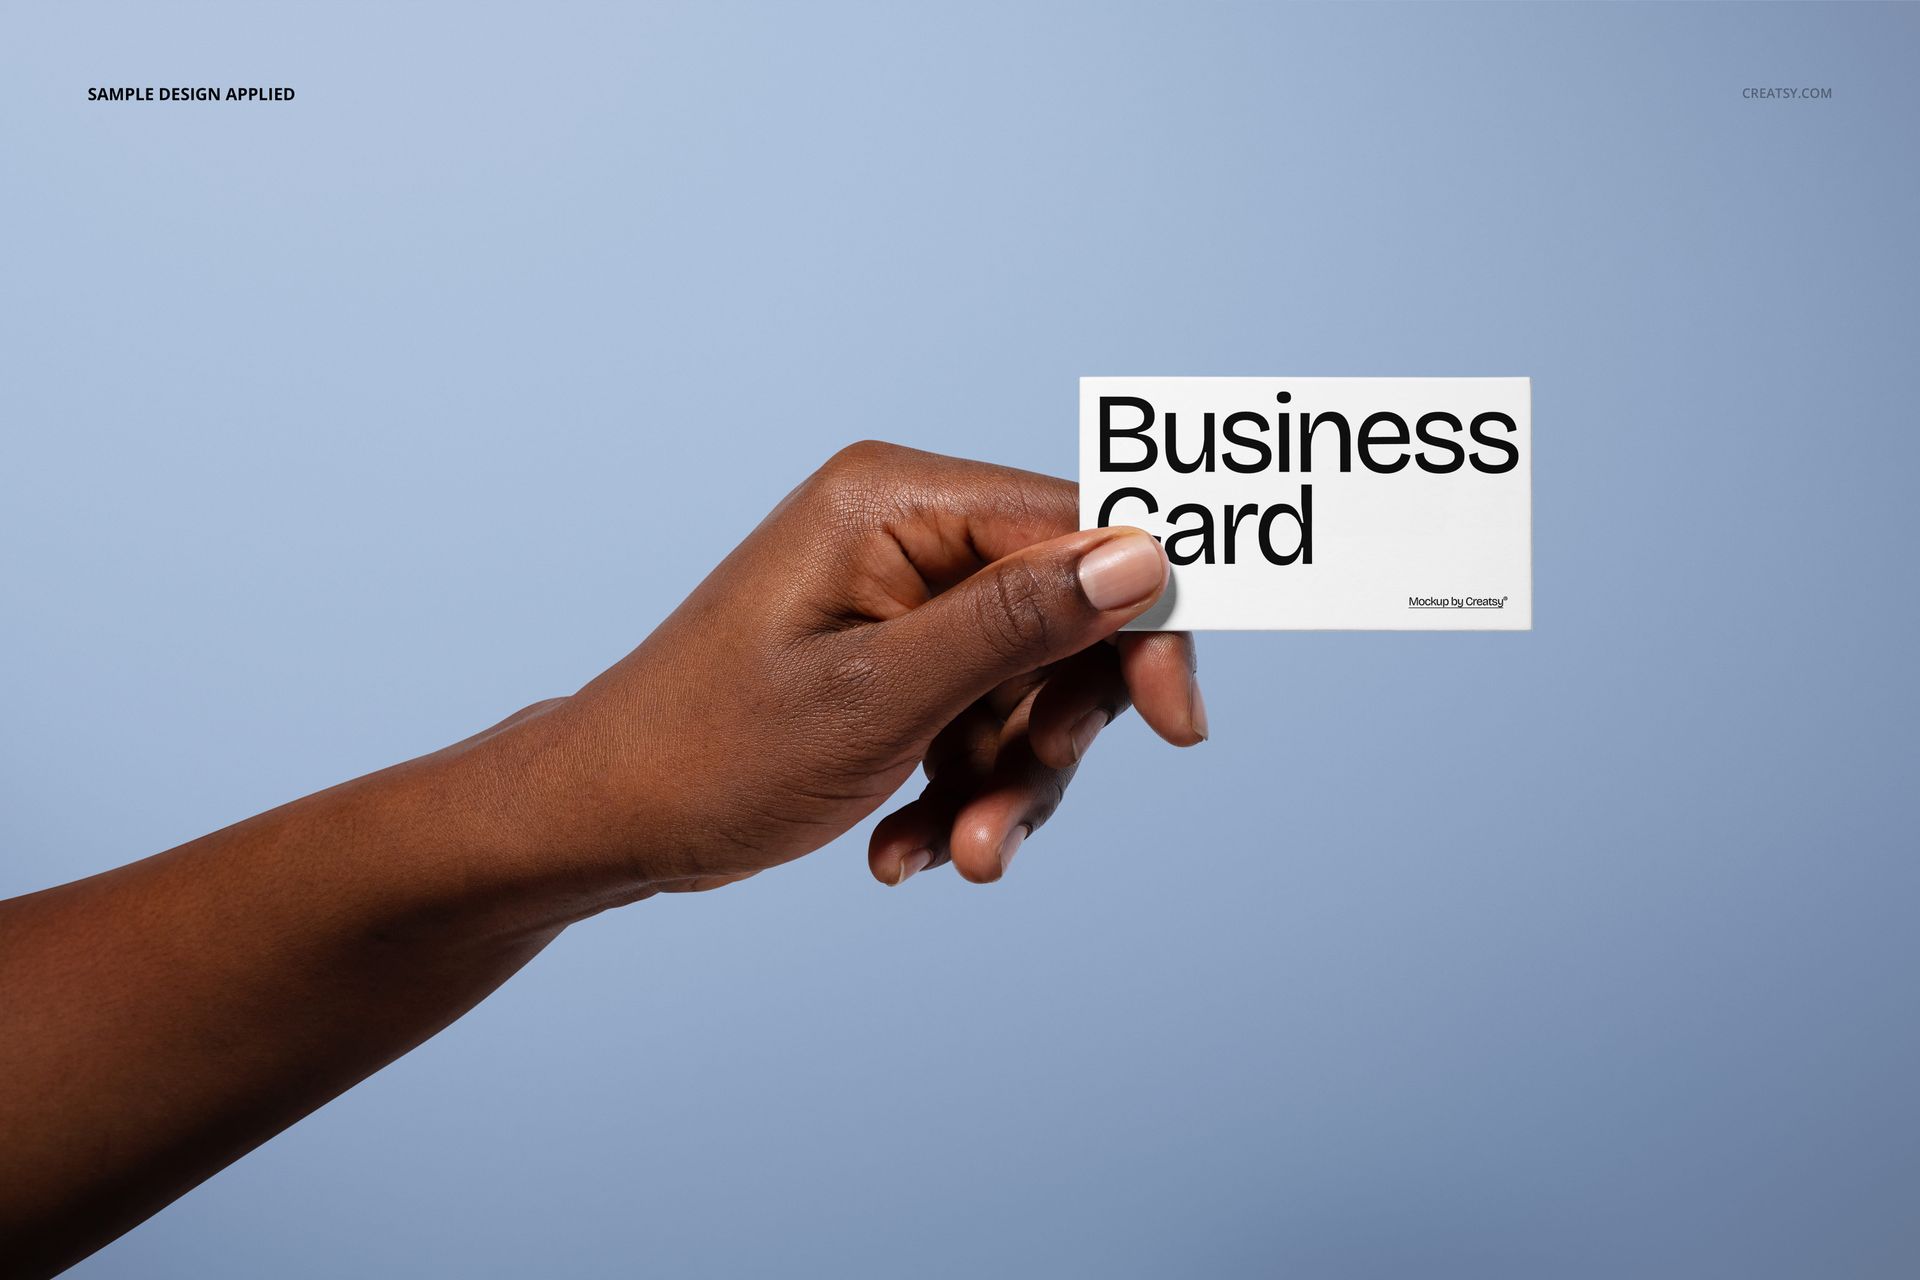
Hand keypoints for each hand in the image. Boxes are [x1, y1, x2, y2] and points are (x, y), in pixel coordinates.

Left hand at [481, 441, 1205, 892]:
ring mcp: (905, 594)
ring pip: (1034, 685)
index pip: (1082, 529)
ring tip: (951, 854)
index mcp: (896, 499)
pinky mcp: (902, 655)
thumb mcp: (877, 698)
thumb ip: (1015, 624)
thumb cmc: (710, 751)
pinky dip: (966, 789)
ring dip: (1006, 783)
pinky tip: (907, 851)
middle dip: (1050, 736)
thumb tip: (1145, 560)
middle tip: (1001, 824)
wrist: (607, 818)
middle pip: (1069, 617)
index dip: (1145, 625)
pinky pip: (985, 718)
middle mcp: (909, 529)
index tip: (1178, 729)